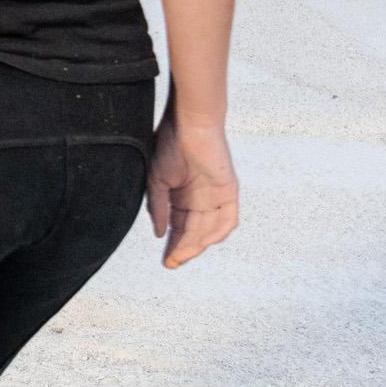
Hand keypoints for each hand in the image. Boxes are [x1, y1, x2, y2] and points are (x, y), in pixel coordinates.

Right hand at [149, 114, 238, 268]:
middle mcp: (200, 200)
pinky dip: (218, 232)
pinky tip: (205, 241)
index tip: (164, 260)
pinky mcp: (228, 191)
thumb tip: (158, 233)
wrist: (189, 124)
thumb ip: (158, 207)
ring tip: (182, 254)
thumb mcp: (156, 180)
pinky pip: (227, 219)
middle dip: (183, 249)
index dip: (172, 244)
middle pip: (194, 233)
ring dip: (197, 244)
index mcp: (182, 196)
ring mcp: (215, 196)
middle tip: (172, 263)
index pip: (178, 228)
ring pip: (209, 230)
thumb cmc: (170, 144)